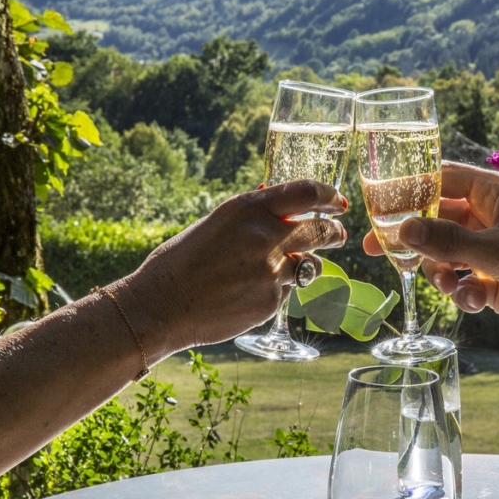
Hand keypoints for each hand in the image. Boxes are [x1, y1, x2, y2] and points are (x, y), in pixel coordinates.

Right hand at [125, 179, 347, 355]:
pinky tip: (250, 292)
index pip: (306, 192)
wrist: (161, 306)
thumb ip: (251, 216)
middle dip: (334, 232)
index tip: (337, 201)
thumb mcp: (215, 224)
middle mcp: (265, 237)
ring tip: (286, 269)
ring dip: (305, 265)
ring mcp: (272, 272)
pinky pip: (289, 291)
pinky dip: (278, 290)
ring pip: (310, 266)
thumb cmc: (181, 262)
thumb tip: (279, 202)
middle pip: (320, 231)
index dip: (328, 196)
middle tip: (337, 234)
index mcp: (247, 209)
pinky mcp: (272, 301)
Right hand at [363, 161, 498, 337]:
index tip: (380, 204)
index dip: (410, 190)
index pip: (443, 180)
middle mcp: (489, 218)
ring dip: (439, 273)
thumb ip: (448, 241)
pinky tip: (475, 302)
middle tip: (378, 249)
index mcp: (495, 193)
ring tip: (447, 286)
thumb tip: (402, 230)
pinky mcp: (490, 281)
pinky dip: (461, 294)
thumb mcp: (497, 250)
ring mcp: (488, 250)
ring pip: (444, 256)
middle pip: (436, 221)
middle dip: (413, 239)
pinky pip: (459, 283)